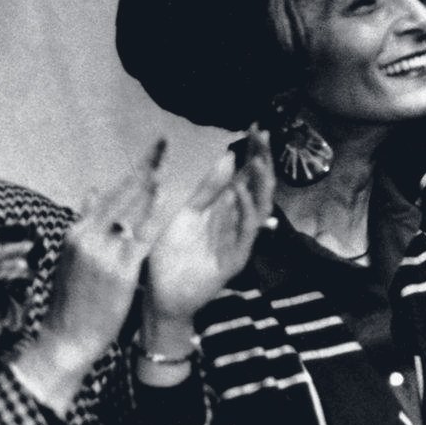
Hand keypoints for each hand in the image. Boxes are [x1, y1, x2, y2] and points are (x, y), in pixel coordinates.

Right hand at [12, 141, 164, 412]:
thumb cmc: (74, 300)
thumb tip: (94, 188)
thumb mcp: (74, 257)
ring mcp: (103, 251)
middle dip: (145, 168)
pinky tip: (172, 203)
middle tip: (164, 144)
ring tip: (170, 164)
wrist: (66, 338)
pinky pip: (143, 237)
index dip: (133, 171)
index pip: (111, 193)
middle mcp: (88, 235)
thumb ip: (87, 222)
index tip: (152, 152)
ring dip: (153, 187)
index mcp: (78, 231)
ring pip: (133, 211)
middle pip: (121, 194)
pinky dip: (156, 218)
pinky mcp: (119, 269)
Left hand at [142, 128, 274, 332]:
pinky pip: (244, 235)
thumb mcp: (186, 214)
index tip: (258, 129)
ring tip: (257, 161)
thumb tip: (229, 156)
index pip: (247, 176)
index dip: (254, 154)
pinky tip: (237, 193)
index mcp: (227, 211)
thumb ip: (208, 188)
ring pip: (258, 210)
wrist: (161, 295)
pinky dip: (242, 213)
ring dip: (258, 185)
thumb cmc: (171, 255)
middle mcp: (238, 224)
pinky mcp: (234, 260)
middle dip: (262, 163)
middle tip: (264, 138)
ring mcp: (239, 242)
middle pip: (258, 189)